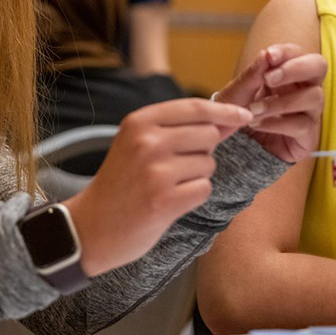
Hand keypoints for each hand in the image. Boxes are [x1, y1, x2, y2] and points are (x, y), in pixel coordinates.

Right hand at [63, 99, 251, 276]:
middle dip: (203, 151)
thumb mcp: (140, 144)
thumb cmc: (122, 182)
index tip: (245, 115)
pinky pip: (204, 189)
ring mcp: (156, 171)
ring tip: (165, 186)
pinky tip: (169, 202)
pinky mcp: (165, 200)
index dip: (225, 111)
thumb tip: (231, 117)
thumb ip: (182, 128)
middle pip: (209, 135)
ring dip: (196, 176)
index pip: (196, 107)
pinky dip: (193, 197)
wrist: (91, 227)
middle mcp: (147, 142)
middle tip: (175, 168)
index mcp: (140, 122)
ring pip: (208, 164)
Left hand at [214, 43, 325, 162]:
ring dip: (281, 101)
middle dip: (296, 68)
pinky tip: (257, 124)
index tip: (269, 56)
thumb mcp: (237, 92)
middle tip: (269, 78)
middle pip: (319, 66)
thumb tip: (266, 54)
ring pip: (314, 97)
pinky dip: (276, 123)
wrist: (235, 146)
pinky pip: (302, 125)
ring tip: (254, 109)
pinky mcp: (307, 136)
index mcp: (288, 72)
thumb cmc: (239, 113)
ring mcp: (309, 112)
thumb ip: (252, 75)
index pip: (298, 52)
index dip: (286, 52)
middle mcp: (304, 88)